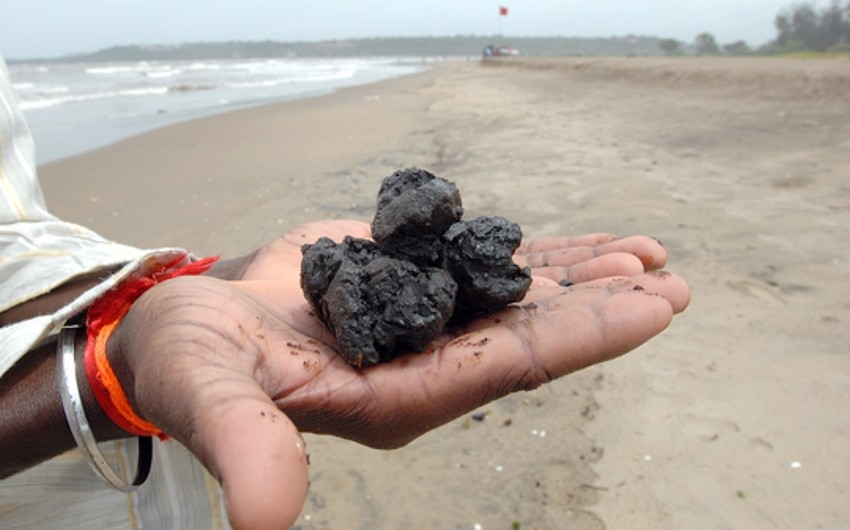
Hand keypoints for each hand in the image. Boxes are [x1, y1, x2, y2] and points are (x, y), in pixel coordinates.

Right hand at [111, 220, 688, 528]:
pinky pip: (481, 267)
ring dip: (580, 278)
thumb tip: (265, 523)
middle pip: (531, 334)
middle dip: (602, 309)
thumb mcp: (208, 396)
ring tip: (645, 254)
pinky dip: (531, 253)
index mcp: (398, 397)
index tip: (650, 307)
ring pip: (516, 300)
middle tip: (671, 280)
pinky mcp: (407, 282)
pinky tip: (573, 243)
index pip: (507, 369)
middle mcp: (425, 364)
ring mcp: (422, 323)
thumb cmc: (193, 365)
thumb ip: (245, 444)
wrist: (187, 328)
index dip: (579, 337)